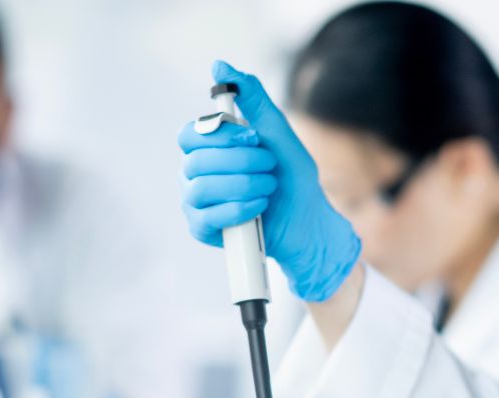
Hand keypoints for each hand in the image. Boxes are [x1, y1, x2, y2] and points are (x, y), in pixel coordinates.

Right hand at [177, 60, 360, 302]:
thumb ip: (251, 98)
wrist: (308, 220)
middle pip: (195, 161)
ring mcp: (196, 203)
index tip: (254, 138)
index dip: (221, 136)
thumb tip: (219, 65)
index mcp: (207, 147)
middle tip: (269, 166)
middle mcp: (195, 173)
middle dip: (241, 162)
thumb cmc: (290, 176)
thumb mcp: (276, 130)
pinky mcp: (203, 230)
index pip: (190, 134)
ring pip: (201, 188)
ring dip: (245, 185)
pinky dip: (240, 210)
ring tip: (268, 188)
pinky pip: (209, 218)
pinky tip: (260, 208)